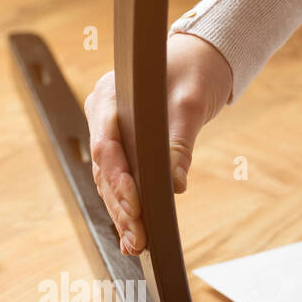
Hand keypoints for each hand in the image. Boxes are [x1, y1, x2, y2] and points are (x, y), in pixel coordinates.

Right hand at [84, 33, 232, 255]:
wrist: (200, 56)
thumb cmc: (194, 69)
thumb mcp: (191, 103)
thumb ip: (179, 143)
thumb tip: (175, 185)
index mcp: (107, 97)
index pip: (106, 146)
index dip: (119, 181)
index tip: (135, 208)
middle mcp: (101, 117)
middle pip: (105, 171)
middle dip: (121, 208)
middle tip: (138, 239)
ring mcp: (109, 133)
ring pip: (110, 182)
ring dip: (122, 215)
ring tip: (136, 245)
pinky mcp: (124, 147)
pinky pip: (120, 181)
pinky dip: (127, 208)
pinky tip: (132, 237)